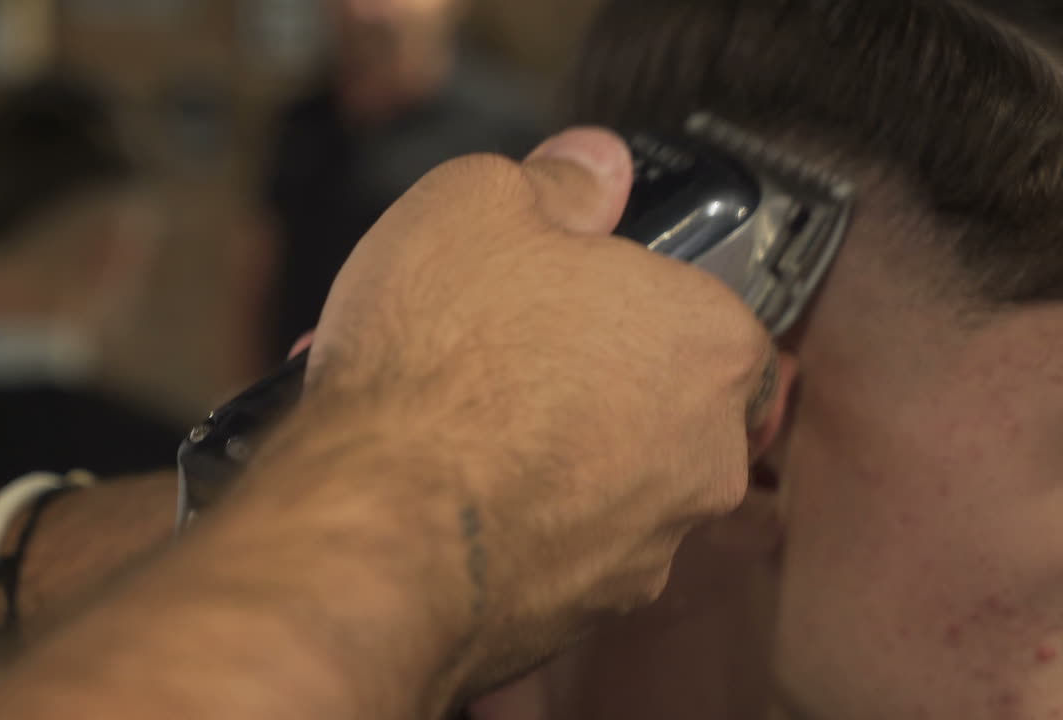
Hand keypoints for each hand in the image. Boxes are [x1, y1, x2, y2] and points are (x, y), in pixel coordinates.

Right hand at [289, 127, 787, 696]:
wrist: (381, 524)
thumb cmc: (441, 363)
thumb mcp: (481, 205)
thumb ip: (556, 182)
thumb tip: (593, 168)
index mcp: (707, 345)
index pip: (703, 308)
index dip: (627, 292)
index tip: (566, 291)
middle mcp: (701, 457)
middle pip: (647, 397)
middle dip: (572, 374)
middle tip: (486, 351)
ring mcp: (645, 547)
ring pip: (594, 478)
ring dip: (532, 446)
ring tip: (433, 418)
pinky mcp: (581, 615)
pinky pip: (549, 546)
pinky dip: (504, 516)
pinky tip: (432, 485)